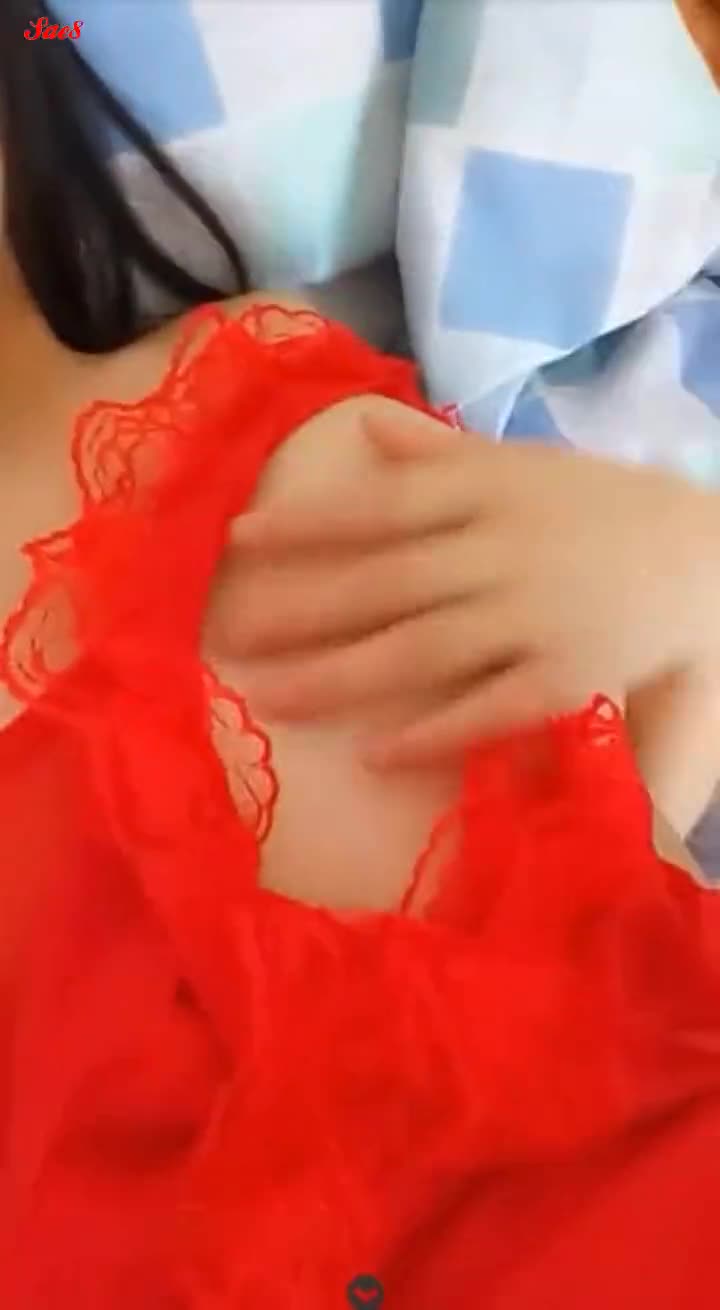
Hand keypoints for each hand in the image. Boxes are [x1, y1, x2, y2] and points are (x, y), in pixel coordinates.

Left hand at [207, 413, 719, 766]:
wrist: (708, 557)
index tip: (239, 541)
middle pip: (385, 582)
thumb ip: (443, 451)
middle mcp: (499, 550)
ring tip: (273, 699)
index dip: (307, 524)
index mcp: (487, 490)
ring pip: (421, 648)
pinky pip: (491, 707)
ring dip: (342, 675)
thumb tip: (368, 427)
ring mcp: (532, 616)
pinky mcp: (566, 676)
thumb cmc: (604, 507)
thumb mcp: (524, 462)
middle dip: (302, 609)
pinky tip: (376, 755)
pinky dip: (435, 731)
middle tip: (232, 637)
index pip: (380, 505)